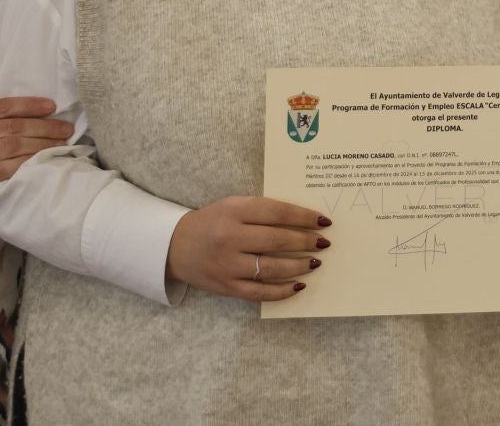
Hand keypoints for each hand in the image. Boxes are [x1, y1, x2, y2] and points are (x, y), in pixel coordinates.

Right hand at [0, 96, 74, 229]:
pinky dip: (26, 165)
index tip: (52, 105)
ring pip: (13, 147)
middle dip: (44, 126)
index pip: (1, 106)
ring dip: (41, 145)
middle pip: (12, 127)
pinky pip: (6, 170)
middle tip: (66, 128)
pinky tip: (43, 164)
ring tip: (62, 144)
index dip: (29, 104)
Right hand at [167, 196, 330, 302]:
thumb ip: (261, 211)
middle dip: (305, 242)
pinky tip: (298, 286)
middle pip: (276, 241)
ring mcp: (227, 265)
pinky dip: (282, 291)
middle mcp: (229, 237)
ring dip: (298, 266)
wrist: (175, 246)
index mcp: (233, 211)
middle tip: (324, 243)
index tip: (323, 221)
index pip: (276, 212)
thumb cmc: (212, 222)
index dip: (303, 217)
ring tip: (315, 263)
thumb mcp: (232, 205)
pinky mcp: (226, 287)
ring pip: (271, 268)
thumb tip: (302, 221)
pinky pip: (260, 292)